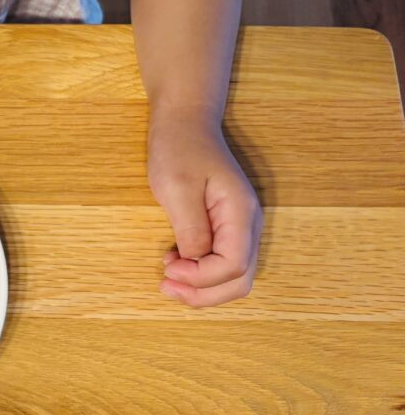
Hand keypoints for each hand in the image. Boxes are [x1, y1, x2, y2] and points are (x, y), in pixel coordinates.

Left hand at [147, 107, 262, 306]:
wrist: (184, 121)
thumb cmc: (178, 148)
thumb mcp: (177, 188)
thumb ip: (191, 229)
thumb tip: (196, 262)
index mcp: (240, 213)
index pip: (233, 265)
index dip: (201, 278)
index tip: (168, 268)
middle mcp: (248, 224)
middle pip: (240, 280)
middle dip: (203, 293)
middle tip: (166, 287)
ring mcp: (240, 226)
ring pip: (234, 276)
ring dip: (203, 287)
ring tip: (169, 280)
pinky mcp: (227, 226)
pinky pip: (223, 262)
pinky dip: (203, 274)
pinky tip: (177, 264)